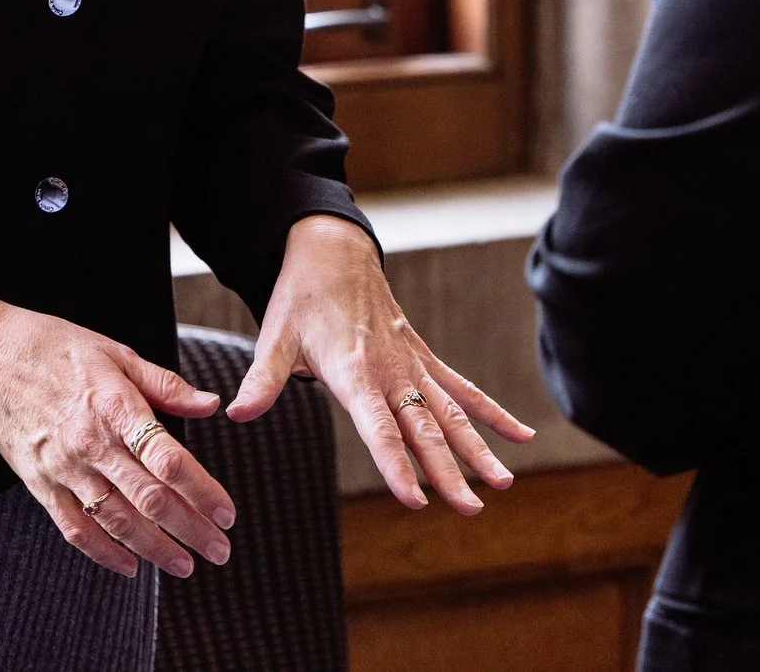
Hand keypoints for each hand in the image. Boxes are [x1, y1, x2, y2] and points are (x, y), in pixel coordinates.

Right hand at [0, 300, 235, 578]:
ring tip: (185, 565)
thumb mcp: (117, 353)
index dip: (201, 490)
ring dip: (155, 549)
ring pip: (116, 521)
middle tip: (219, 550)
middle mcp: (91, 444)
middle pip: (149, 498)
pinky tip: (129, 566)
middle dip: (190, 529)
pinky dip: (103, 553)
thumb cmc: (56, 348)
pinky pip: (75, 529)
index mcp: (116, 407)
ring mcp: (64, 469)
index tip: (226, 512)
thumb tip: (211, 404)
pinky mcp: (41, 485)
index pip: (168, 459)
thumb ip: (166, 385)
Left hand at [227, 215, 536, 511]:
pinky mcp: (422, 356)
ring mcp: (412, 363)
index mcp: (354, 370)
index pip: (379, 428)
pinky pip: (462, 387)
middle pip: (424, 428)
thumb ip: (262, 380)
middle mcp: (391, 370)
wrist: (332, 249)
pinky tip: (522, 436)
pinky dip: (491, 412)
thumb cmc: (301, 296)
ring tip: (502, 484)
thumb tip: (236, 416)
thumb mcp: (275, 334)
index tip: (416, 500)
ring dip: (478, 449)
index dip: (397, 464)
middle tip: (470, 509)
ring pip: (451, 412)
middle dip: (449, 471)